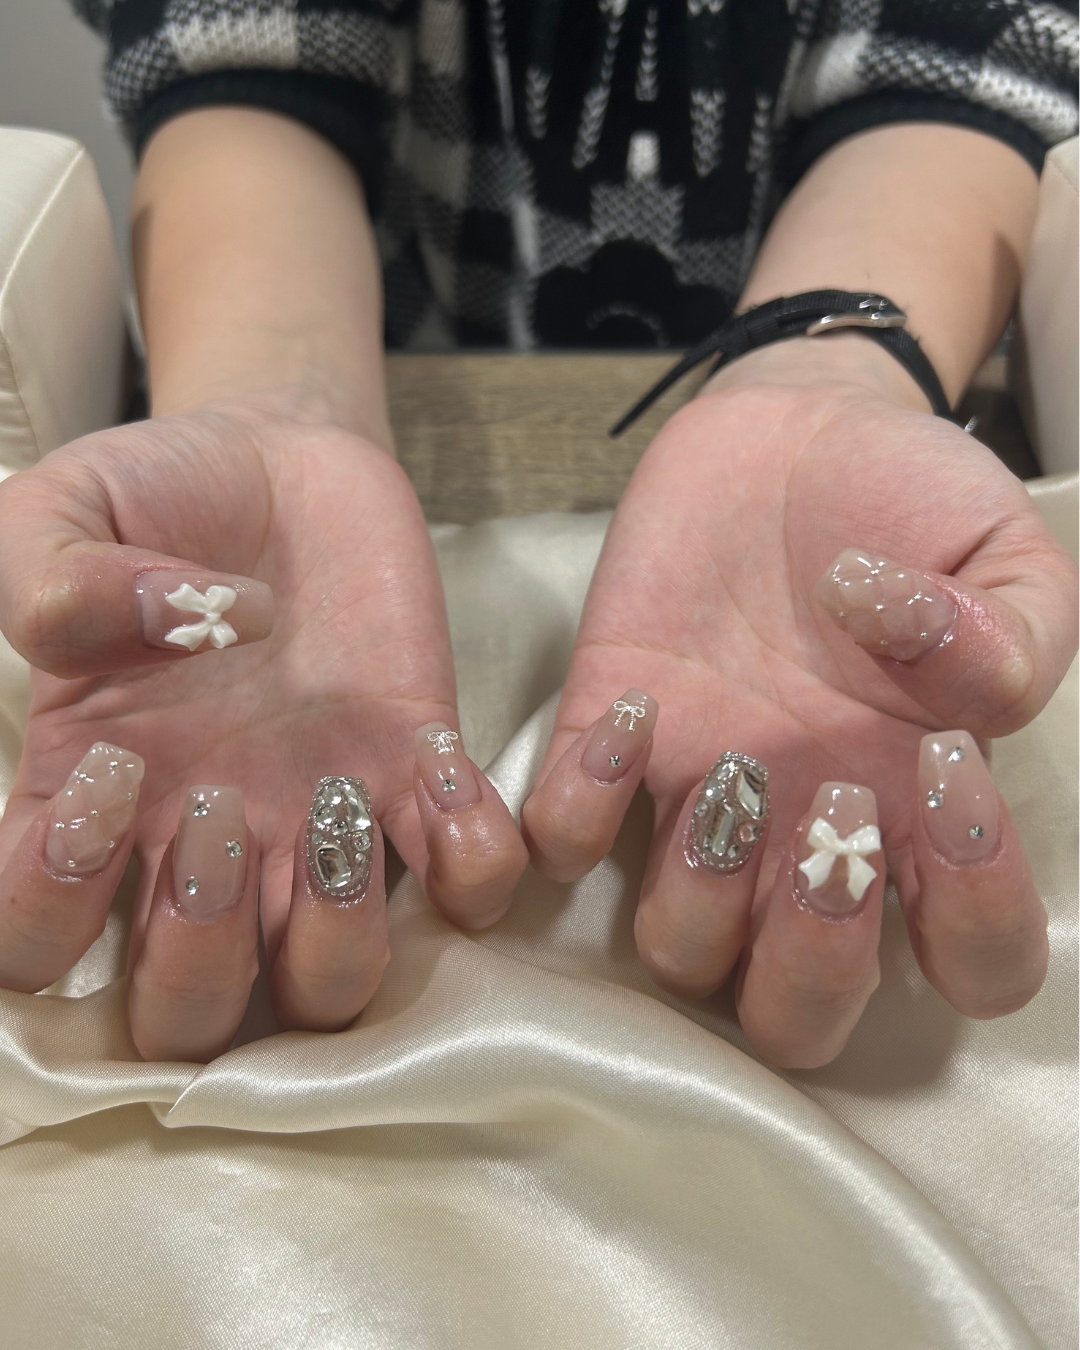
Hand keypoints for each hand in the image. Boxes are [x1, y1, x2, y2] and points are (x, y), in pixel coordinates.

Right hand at [0, 402, 525, 1059]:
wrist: (282, 460)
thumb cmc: (161, 497)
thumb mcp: (63, 510)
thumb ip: (50, 580)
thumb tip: (145, 631)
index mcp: (89, 800)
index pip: (33, 949)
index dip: (50, 911)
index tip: (106, 775)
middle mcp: (207, 844)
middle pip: (191, 1018)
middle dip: (201, 955)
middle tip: (220, 812)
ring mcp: (322, 825)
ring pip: (331, 988)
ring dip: (338, 937)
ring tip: (335, 804)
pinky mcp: (420, 777)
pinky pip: (467, 883)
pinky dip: (472, 860)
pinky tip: (436, 762)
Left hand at [523, 357, 1076, 1068]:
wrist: (795, 426)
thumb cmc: (909, 499)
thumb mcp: (1007, 553)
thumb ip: (1017, 640)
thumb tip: (949, 700)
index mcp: (918, 810)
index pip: (972, 963)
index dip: (974, 916)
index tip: (946, 768)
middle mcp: (804, 834)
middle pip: (796, 1017)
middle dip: (813, 959)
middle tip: (828, 809)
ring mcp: (699, 794)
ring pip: (676, 951)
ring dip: (697, 893)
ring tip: (732, 762)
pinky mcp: (608, 731)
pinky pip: (562, 835)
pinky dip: (578, 804)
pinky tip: (635, 705)